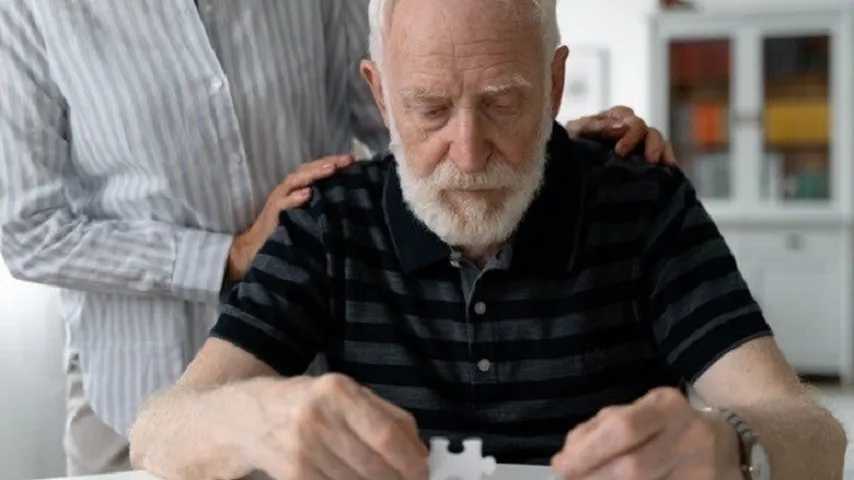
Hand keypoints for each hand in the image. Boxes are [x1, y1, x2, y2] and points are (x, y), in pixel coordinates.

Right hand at [227, 154, 353, 281]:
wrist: (257, 248)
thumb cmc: (286, 230)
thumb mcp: (306, 214)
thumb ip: (320, 203)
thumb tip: (347, 198)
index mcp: (296, 188)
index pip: (315, 170)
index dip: (333, 162)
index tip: (353, 159)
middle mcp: (287, 190)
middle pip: (306, 170)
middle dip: (327, 163)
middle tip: (346, 159)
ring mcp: (278, 200)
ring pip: (294, 181)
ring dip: (313, 174)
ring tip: (331, 169)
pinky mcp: (271, 215)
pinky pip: (283, 204)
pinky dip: (294, 198)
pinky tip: (307, 193)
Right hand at [246, 374, 428, 479]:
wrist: (249, 417)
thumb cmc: (309, 403)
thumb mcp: (346, 394)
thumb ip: (386, 415)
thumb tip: (420, 450)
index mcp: (337, 391)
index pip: (386, 434)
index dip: (410, 459)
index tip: (423, 471)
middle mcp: (318, 418)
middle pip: (375, 465)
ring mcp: (303, 450)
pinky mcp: (294, 475)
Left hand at [551, 388, 741, 479]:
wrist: (732, 445)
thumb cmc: (668, 427)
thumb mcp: (638, 412)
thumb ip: (599, 428)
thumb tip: (567, 456)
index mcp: (667, 406)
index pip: (622, 428)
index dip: (587, 452)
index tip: (560, 467)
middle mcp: (691, 436)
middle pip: (633, 468)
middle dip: (593, 479)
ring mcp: (705, 471)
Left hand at [566, 106, 675, 165]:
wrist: (565, 168)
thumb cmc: (570, 145)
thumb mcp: (576, 133)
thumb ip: (596, 126)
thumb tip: (622, 126)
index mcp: (614, 118)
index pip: (630, 119)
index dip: (631, 133)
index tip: (621, 152)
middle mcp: (629, 129)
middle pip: (648, 131)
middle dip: (651, 144)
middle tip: (649, 160)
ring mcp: (638, 144)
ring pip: (658, 141)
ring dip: (662, 151)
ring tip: (663, 165)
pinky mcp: (642, 161)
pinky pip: (660, 157)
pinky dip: (667, 161)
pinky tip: (670, 171)